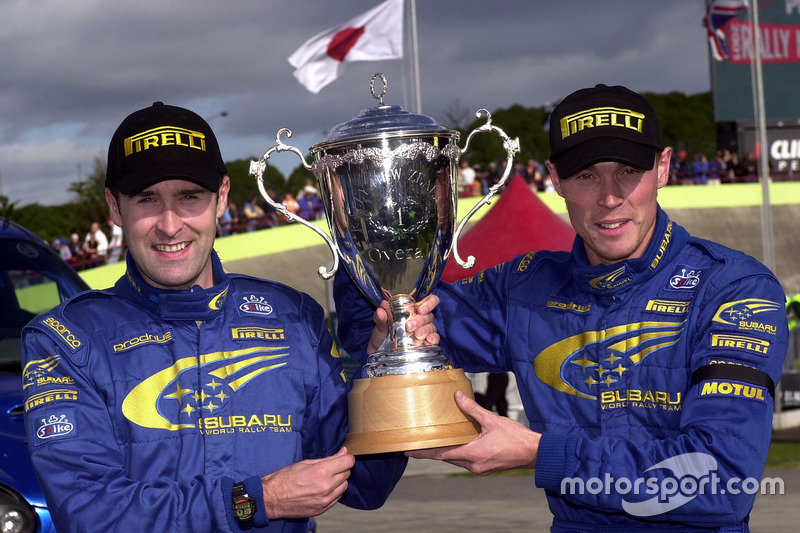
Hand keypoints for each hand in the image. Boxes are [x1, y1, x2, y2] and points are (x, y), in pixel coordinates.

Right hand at [260, 447, 353, 518]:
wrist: (272, 498)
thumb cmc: (286, 478)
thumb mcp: (306, 463)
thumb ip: (328, 458)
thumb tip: (343, 452)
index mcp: (322, 472)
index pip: (348, 462)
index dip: (347, 458)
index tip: (343, 458)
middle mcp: (326, 487)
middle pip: (347, 473)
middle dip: (341, 468)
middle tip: (330, 468)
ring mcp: (326, 500)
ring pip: (344, 486)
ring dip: (339, 481)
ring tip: (325, 479)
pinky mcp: (323, 509)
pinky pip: (338, 497)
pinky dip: (334, 492)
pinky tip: (323, 489)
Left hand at [366, 294, 439, 354]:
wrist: (379, 351)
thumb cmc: (382, 334)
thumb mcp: (380, 325)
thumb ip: (381, 316)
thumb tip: (383, 305)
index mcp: (412, 311)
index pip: (428, 301)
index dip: (429, 303)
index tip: (420, 310)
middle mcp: (421, 319)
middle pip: (429, 315)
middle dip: (420, 320)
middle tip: (409, 327)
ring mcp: (424, 331)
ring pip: (431, 327)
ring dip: (425, 330)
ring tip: (416, 336)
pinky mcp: (426, 343)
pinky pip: (435, 339)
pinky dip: (433, 339)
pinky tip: (428, 341)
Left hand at [406, 391, 539, 475]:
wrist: (534, 453)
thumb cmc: (516, 438)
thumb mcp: (492, 420)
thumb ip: (473, 409)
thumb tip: (457, 396)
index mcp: (473, 454)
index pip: (441, 454)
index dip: (424, 453)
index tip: (409, 452)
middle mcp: (473, 464)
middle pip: (447, 458)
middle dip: (432, 452)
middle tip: (416, 445)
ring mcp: (480, 468)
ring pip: (457, 460)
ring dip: (446, 453)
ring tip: (434, 443)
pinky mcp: (486, 468)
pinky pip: (467, 461)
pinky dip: (459, 453)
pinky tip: (458, 445)